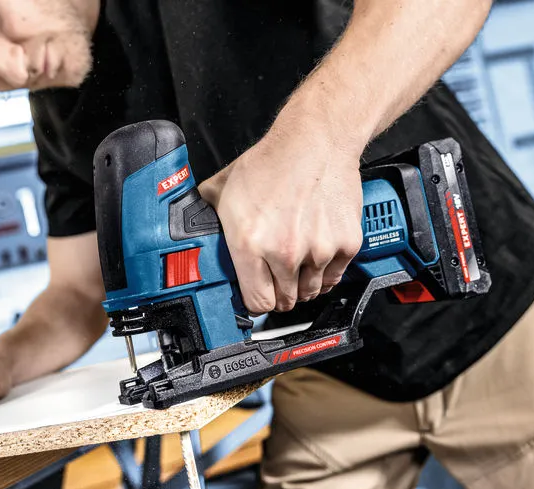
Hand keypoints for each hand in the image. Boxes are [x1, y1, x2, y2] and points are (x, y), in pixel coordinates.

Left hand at [201, 96, 365, 314]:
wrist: (315, 141)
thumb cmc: (272, 162)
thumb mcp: (224, 188)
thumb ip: (205, 215)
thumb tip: (188, 229)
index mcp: (250, 244)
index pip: (256, 302)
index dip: (256, 301)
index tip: (259, 294)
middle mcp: (284, 252)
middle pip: (285, 302)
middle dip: (280, 292)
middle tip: (278, 275)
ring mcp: (317, 250)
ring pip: (310, 292)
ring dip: (303, 284)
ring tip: (297, 261)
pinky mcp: (345, 244)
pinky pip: (334, 277)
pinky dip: (326, 271)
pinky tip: (316, 253)